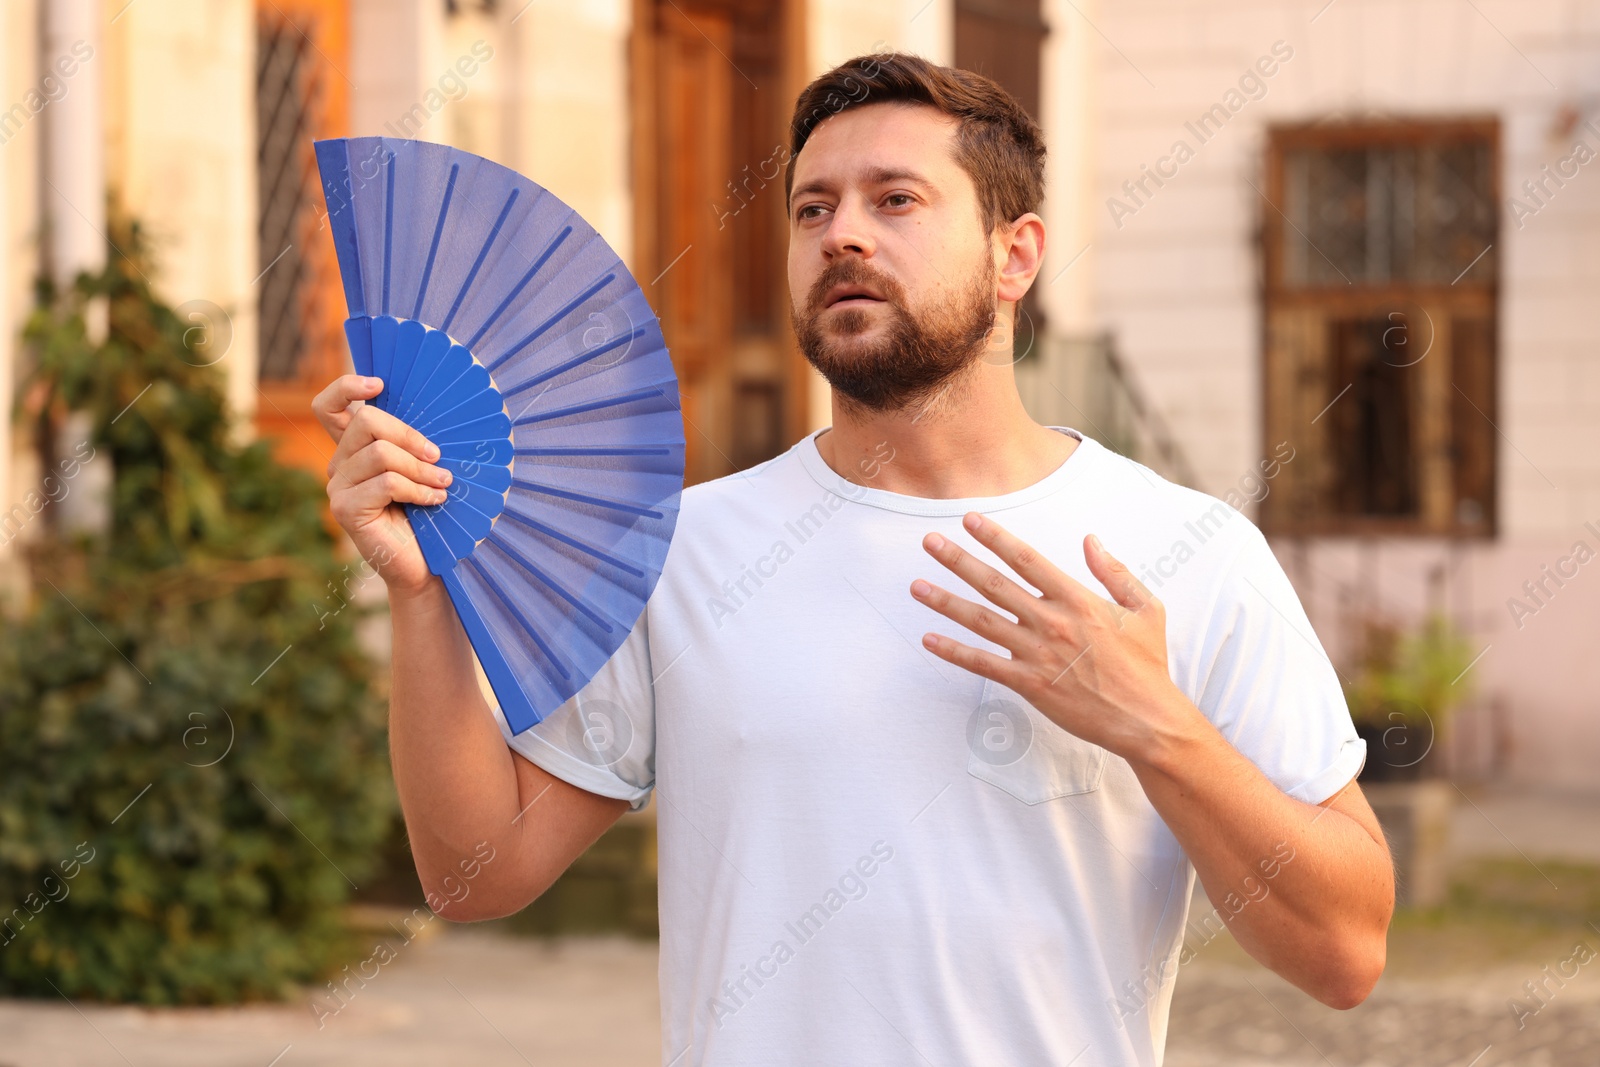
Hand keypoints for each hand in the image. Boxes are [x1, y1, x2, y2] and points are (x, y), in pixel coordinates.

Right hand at [311, 374, 452, 599]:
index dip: (347, 387)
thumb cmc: (428, 513)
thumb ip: (413, 441)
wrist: (425, 565)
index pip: (329, 407)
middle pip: (366, 421)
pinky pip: (386, 482)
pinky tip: (435, 501)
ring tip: (443, 484)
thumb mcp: (421, 468)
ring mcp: (338, 487)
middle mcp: (339, 464)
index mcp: (354, 450)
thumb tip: (434, 404)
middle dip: (410, 435)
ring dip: (421, 468)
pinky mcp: (345, 508)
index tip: (379, 384)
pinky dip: (418, 489)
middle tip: (439, 456)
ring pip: (380, 453)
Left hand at [910, 511, 1198, 761]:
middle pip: (995, 584)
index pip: (1026, 560)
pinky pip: (984, 665)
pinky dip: (954, 652)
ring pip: (982, 622)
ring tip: (916, 587)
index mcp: (1078, 600)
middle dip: (958, 560)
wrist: (1146, 718)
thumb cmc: (1147, 663)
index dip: (995, 538)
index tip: (969, 520)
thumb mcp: (1145, 608)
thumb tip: (1091, 540)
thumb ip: (1115, 572)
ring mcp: (1038, 654)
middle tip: (929, 542)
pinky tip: (929, 640)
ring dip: (946, 602)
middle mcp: (1052, 622)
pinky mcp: (1030, 685)